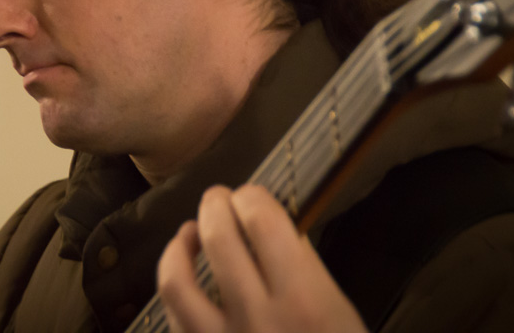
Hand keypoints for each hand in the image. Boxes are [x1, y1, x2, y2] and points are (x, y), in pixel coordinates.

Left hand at [157, 184, 367, 332]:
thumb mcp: (340, 317)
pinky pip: (173, 322)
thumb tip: (271, 229)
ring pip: (176, 282)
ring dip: (178, 247)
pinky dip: (175, 290)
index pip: (265, 222)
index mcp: (306, 302)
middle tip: (219, 198)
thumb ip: (305, 273)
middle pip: (220, 238)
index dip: (253, 197)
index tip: (252, 195)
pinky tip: (183, 279)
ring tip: (189, 233)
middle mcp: (259, 320)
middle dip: (215, 206)